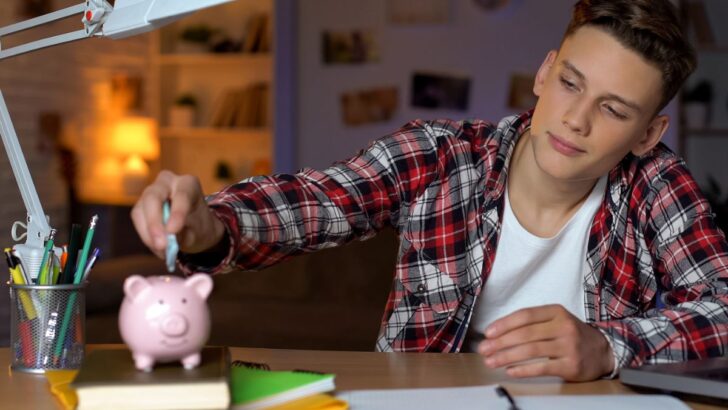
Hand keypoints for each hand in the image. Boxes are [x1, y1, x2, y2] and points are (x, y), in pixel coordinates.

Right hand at [131, 170, 225, 258]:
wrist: (194, 228)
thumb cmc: (199, 226)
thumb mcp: (200, 231)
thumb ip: (186, 232)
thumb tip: (168, 237)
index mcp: (188, 183)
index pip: (181, 195)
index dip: (177, 213)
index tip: (173, 230)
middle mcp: (167, 182)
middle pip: (153, 197)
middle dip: (155, 222)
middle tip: (161, 244)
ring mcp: (150, 192)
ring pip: (141, 210)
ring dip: (149, 234)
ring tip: (162, 251)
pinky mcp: (141, 206)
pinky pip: (138, 221)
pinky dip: (147, 237)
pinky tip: (159, 249)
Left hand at [477, 304, 613, 380]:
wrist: (603, 351)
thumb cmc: (571, 335)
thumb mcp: (556, 320)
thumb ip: (532, 323)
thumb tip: (498, 333)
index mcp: (556, 312)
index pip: (525, 315)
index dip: (504, 324)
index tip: (488, 333)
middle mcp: (563, 327)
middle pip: (525, 333)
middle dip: (500, 342)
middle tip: (484, 349)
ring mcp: (568, 346)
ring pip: (531, 350)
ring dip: (507, 357)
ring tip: (491, 362)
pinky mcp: (571, 365)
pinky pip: (542, 368)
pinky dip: (523, 370)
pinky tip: (510, 371)